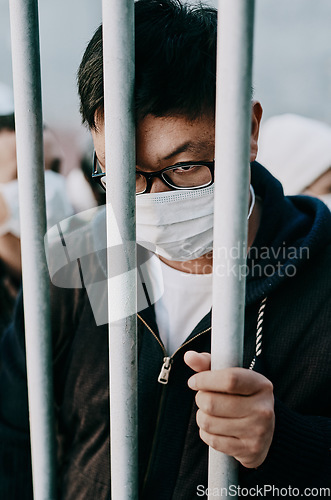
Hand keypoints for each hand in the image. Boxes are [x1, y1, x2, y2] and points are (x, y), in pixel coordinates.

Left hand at [184, 351, 274, 468]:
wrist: (265, 430)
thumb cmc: (241, 396)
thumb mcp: (230, 375)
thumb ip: (208, 364)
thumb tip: (189, 356)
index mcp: (261, 385)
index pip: (229, 379)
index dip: (205, 379)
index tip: (194, 381)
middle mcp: (263, 408)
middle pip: (212, 403)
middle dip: (200, 399)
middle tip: (203, 398)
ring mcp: (257, 431)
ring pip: (208, 422)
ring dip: (201, 416)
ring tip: (209, 413)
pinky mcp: (249, 450)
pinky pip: (212, 440)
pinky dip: (206, 433)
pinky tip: (215, 427)